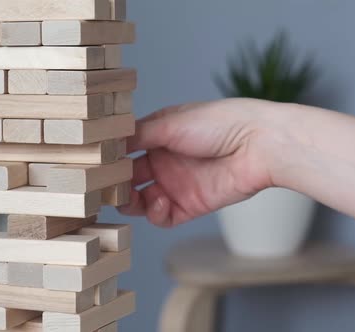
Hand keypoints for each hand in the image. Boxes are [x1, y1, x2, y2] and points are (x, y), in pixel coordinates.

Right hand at [119, 98, 284, 227]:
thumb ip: (137, 135)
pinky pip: (162, 217)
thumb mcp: (170, 122)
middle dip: (115, 183)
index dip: (110, 158)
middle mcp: (165, 160)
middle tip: (106, 185)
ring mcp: (176, 184)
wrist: (258, 144)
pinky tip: (160, 200)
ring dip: (130, 201)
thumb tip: (108, 142)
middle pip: (128, 178)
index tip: (96, 164)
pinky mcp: (190, 206)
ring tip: (130, 196)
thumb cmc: (218, 123)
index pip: (125, 150)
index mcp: (159, 136)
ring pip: (140, 201)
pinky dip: (155, 213)